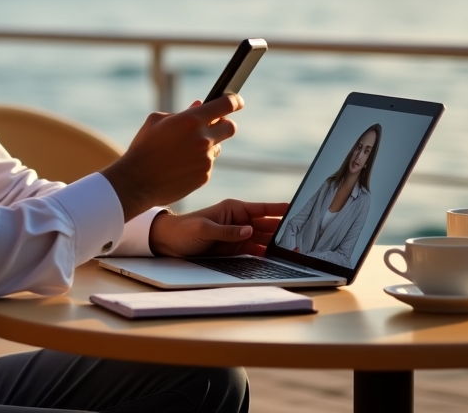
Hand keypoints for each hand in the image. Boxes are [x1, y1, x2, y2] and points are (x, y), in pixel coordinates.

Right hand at [100, 95, 241, 220]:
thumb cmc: (143, 147)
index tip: (236, 101)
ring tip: (184, 151)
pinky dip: (199, 163)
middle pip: (230, 127)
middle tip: (213, 126)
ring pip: (217, 147)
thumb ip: (182, 113)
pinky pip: (208, 164)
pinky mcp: (205, 175)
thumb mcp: (157, 121)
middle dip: (223, 124)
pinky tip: (181, 166)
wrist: (137, 181)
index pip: (226, 105)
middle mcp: (203, 138)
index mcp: (191, 120)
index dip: (234, 101)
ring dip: (207, 146)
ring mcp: (206, 159)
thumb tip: (200, 105)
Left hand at [148, 199, 289, 257]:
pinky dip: (264, 254)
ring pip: (262, 239)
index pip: (261, 208)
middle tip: (299, 236)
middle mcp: (239, 221)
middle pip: (266, 226)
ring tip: (293, 249)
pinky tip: (275, 258)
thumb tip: (249, 231)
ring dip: (275, 244)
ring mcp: (238, 235)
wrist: (168, 242)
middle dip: (281, 230)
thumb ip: (227, 231)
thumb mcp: (204, 229)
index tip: (294, 208)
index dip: (278, 209)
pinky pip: (254, 251)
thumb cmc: (184, 229)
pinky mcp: (234, 248)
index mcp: (233, 209)